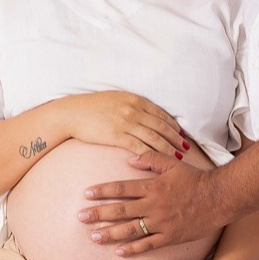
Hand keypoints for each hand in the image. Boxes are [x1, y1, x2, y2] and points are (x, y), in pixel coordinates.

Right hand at [63, 92, 186, 156]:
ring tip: (177, 156)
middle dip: (176, 138)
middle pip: (161, 126)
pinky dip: (151, 154)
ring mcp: (126, 123)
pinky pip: (138, 147)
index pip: (160, 114)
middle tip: (186, 148)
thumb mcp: (116, 98)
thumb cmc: (92, 107)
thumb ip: (132, 104)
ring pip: (154, 137)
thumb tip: (145, 113)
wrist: (72, 113)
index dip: (173, 125)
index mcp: (135, 100)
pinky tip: (158, 161)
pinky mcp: (117, 136)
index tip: (182, 134)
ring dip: (168, 147)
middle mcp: (133, 110)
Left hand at [78, 150, 227, 253]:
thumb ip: (150, 160)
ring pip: (130, 230)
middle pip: (120, 211)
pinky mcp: (170, 236)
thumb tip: (128, 158)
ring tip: (93, 236)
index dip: (102, 191)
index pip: (121, 189)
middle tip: (80, 217)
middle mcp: (153, 205)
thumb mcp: (172, 163)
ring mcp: (161, 223)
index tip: (86, 194)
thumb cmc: (195, 179)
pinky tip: (118, 252)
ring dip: (110, 233)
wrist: (219, 197)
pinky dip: (133, 249)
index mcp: (152, 186)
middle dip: (98, 214)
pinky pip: (148, 245)